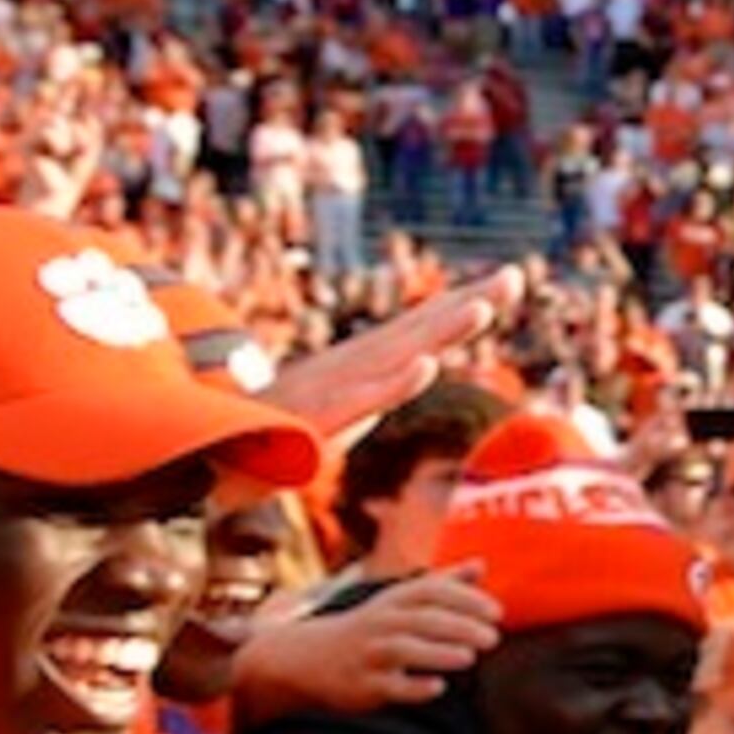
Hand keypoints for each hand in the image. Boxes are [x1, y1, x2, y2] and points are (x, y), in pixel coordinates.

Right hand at [230, 565, 502, 719]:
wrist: (311, 658)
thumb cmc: (372, 626)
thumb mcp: (401, 600)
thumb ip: (444, 584)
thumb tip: (481, 565)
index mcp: (395, 600)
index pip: (431, 591)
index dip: (465, 598)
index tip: (497, 612)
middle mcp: (382, 623)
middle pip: (422, 619)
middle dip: (459, 627)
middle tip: (493, 638)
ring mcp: (370, 654)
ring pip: (404, 650)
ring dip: (438, 652)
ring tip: (470, 658)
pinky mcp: (363, 685)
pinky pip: (388, 686)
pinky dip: (413, 687)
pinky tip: (438, 687)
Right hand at [263, 273, 509, 445]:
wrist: (219, 456)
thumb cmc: (284, 428)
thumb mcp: (346, 401)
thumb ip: (383, 383)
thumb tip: (419, 360)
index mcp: (366, 363)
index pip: (423, 328)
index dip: (465, 303)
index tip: (510, 278)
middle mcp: (356, 365)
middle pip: (421, 331)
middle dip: (469, 305)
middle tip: (513, 277)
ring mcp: (339, 387)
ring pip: (399, 356)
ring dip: (441, 333)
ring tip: (483, 310)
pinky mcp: (321, 419)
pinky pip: (363, 401)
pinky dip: (395, 384)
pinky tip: (426, 368)